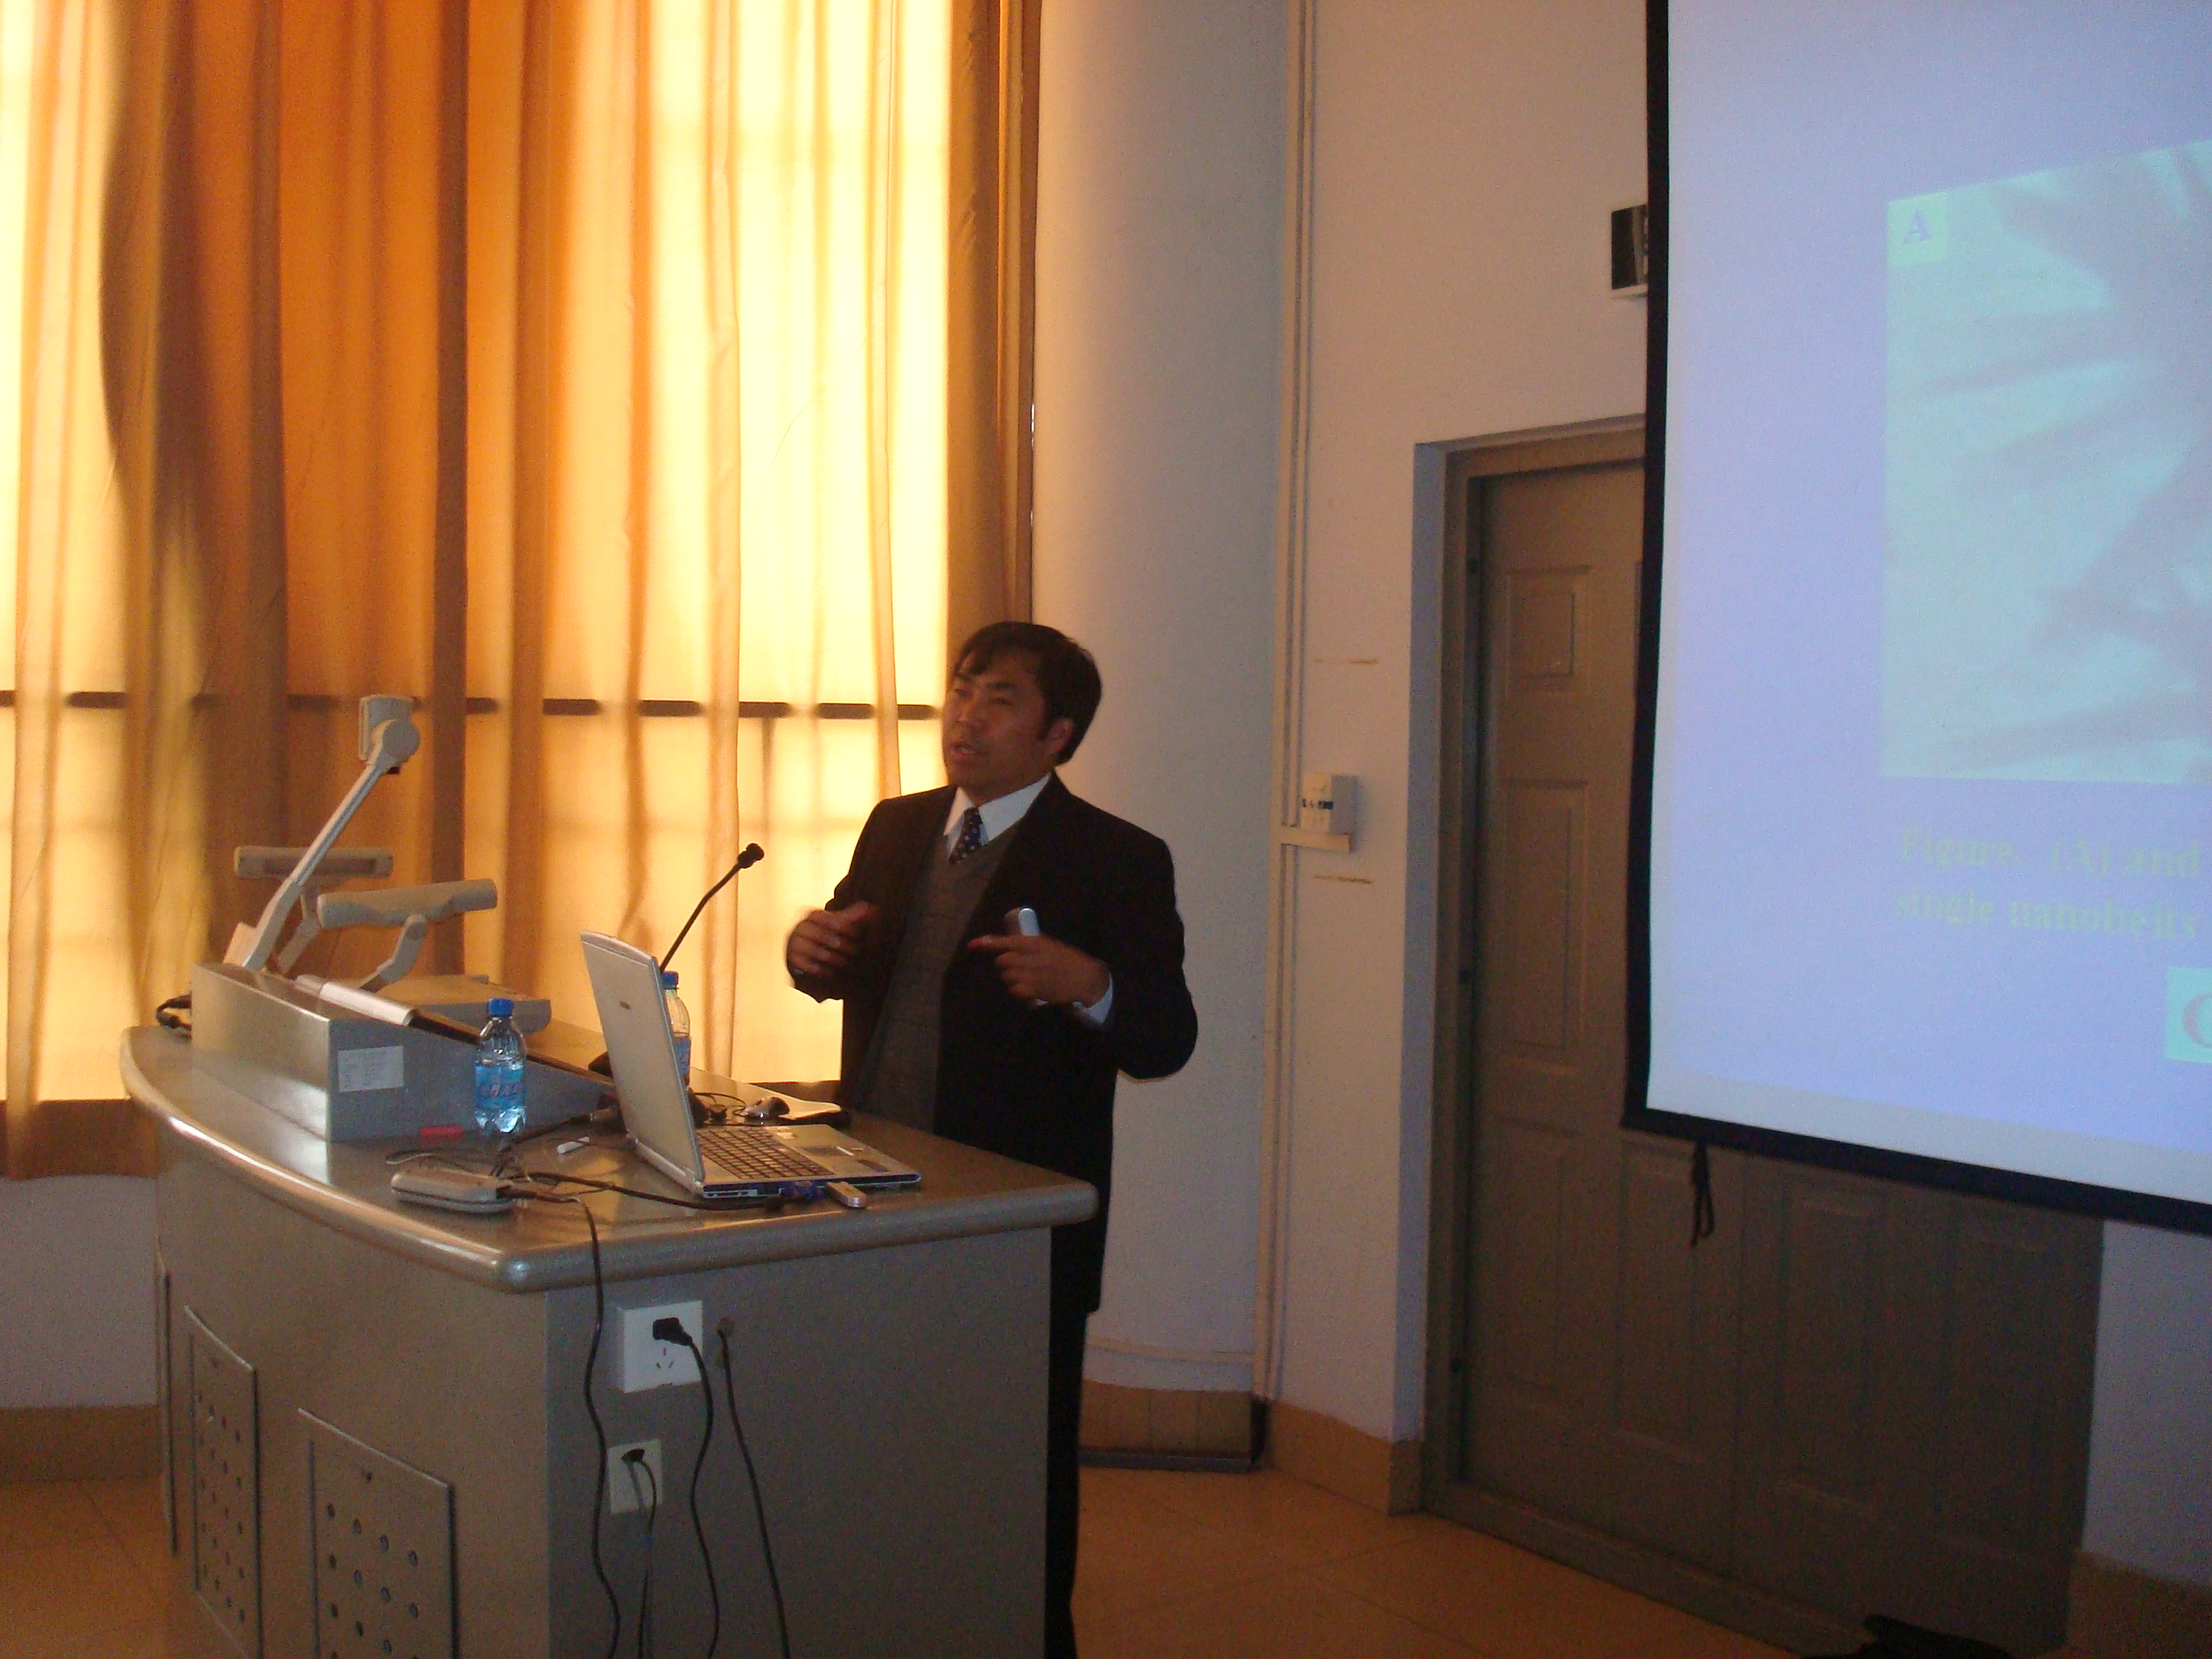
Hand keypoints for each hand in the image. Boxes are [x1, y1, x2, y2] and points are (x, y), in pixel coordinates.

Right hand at [787, 903, 876, 976]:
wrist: (802, 951)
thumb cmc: (825, 934)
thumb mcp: (838, 924)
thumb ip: (854, 917)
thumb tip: (872, 908)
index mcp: (813, 915)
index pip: (829, 919)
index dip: (844, 927)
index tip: (857, 934)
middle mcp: (801, 926)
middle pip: (822, 934)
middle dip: (841, 944)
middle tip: (855, 951)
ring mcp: (794, 942)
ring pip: (814, 949)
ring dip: (831, 957)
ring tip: (844, 962)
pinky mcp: (791, 958)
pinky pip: (804, 964)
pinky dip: (818, 968)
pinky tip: (829, 972)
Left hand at [967, 930, 1110, 1007]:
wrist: (1085, 978)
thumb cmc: (1068, 960)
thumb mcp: (1050, 945)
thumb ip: (1030, 945)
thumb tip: (1008, 946)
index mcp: (1035, 943)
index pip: (1007, 942)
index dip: (987, 943)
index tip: (972, 945)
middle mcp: (1031, 958)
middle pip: (1002, 962)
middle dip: (1005, 964)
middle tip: (1017, 966)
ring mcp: (1031, 975)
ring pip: (1007, 977)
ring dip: (1011, 978)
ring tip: (1026, 978)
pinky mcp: (1034, 991)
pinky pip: (1015, 991)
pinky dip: (1019, 991)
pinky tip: (1030, 989)